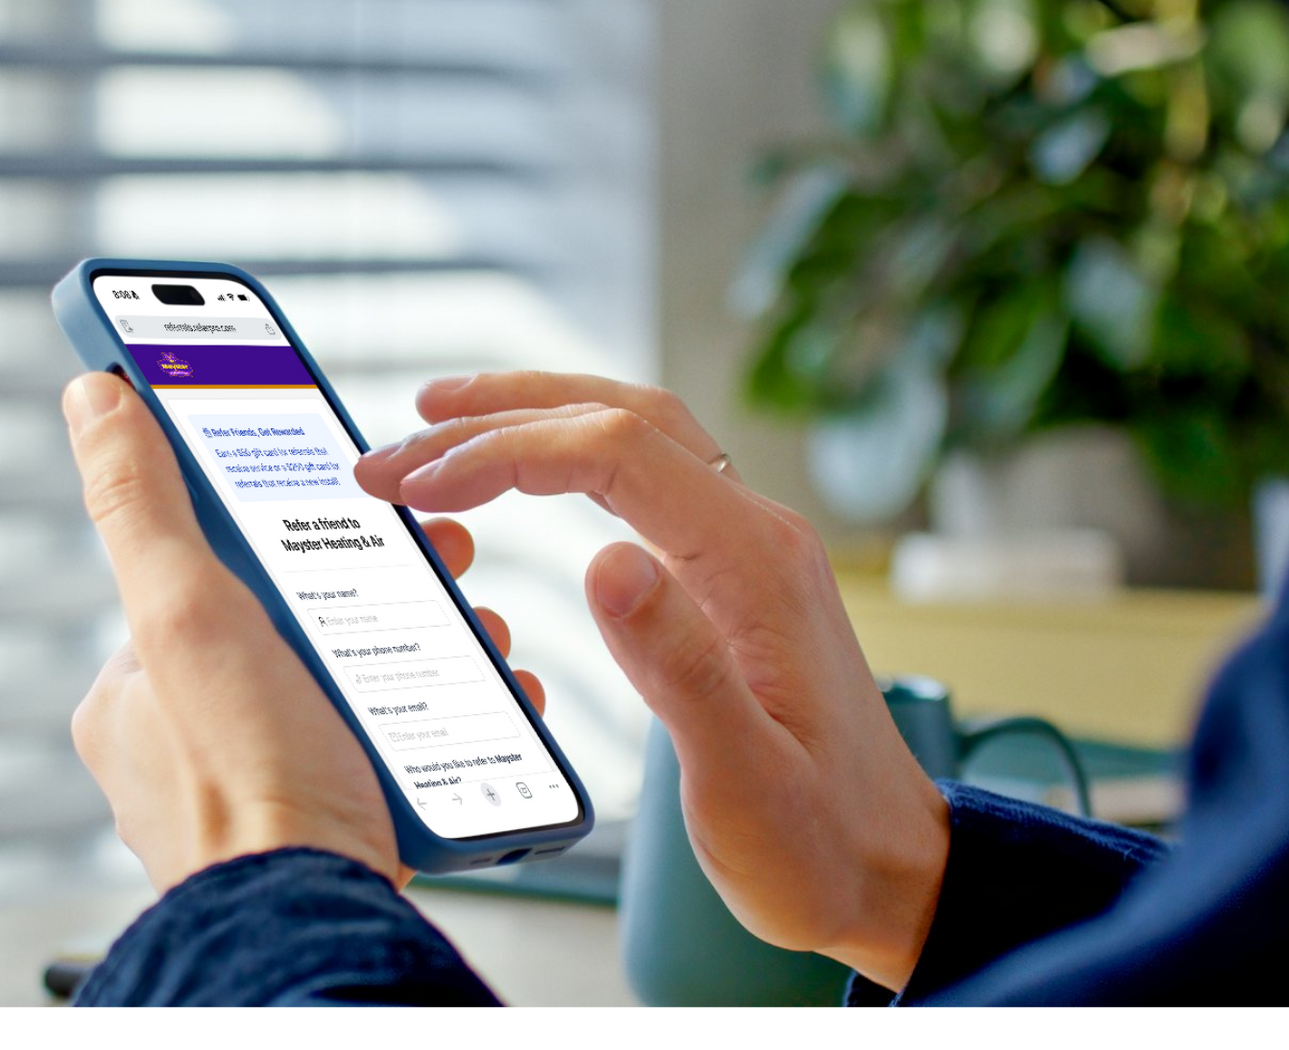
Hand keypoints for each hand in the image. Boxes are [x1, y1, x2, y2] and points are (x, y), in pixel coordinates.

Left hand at [61, 371, 543, 893]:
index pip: (207, 568)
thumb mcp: (184, 612)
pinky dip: (437, 714)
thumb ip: (142, 503)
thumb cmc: (249, 785)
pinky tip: (476, 698)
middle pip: (295, 619)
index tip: (351, 491)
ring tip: (475, 629)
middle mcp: (188, 743)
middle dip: (377, 582)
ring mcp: (261, 784)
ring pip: (350, 679)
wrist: (321, 925)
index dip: (286, 516)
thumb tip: (94, 396)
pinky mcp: (328, 822)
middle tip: (440, 556)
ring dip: (421, 644)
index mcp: (136, 692)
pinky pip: (386, 745)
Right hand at [355, 372, 948, 989]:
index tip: (420, 484)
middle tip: (398, 446)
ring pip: (637, 433)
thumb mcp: (741, 780)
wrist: (890, 873)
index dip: (506, 452)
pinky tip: (525, 468)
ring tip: (441, 419)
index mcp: (756, 566)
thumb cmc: (818, 844)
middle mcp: (758, 536)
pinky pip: (646, 479)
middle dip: (500, 416)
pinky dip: (571, 453)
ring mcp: (749, 550)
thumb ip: (678, 668)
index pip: (617, 452)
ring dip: (536, 414)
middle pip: (623, 417)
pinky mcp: (733, 577)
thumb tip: (603, 561)